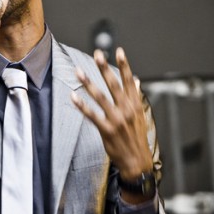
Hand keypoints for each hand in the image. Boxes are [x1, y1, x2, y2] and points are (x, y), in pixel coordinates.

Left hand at [71, 48, 152, 188]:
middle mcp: (126, 110)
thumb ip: (136, 97)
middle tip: (98, 53)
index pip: (130, 81)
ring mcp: (116, 120)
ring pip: (100, 97)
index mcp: (135, 105)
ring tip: (78, 71)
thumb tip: (136, 80)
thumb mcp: (140, 116)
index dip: (124, 65)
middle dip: (105, 68)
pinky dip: (82, 105)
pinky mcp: (107, 130)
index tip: (119, 51)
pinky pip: (92, 115)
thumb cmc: (137, 138)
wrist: (137, 162)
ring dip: (88, 83)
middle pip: (114, 85)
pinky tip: (73, 96)